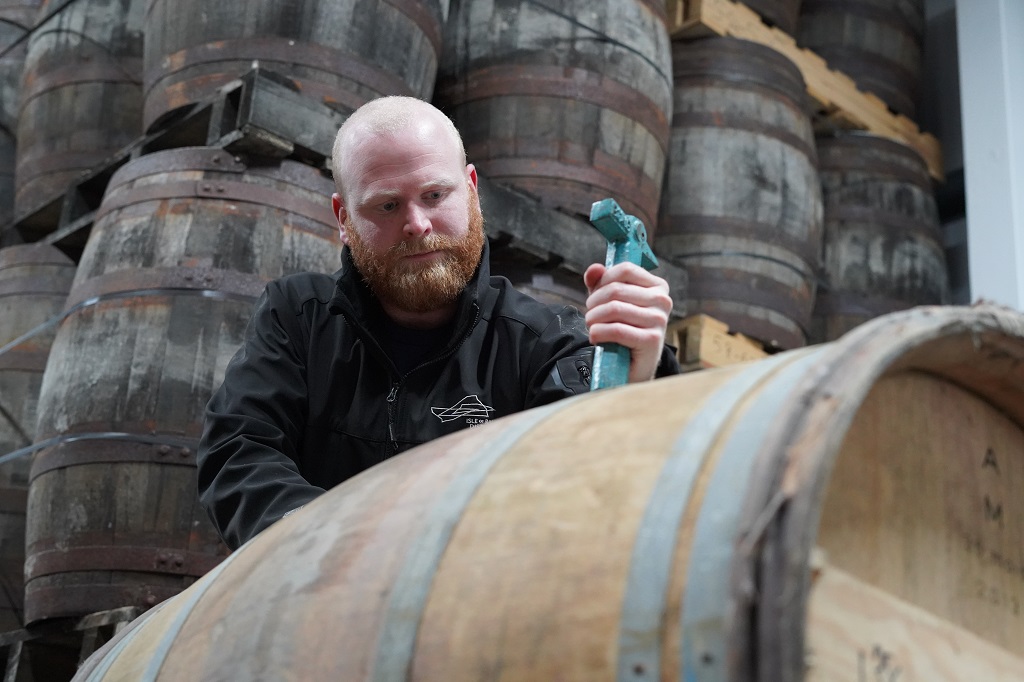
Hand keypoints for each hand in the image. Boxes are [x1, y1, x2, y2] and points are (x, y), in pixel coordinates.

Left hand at [584, 262, 672, 382]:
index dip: (603, 280)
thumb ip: (601, 282)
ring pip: (614, 309)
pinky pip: (617, 330)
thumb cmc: (624, 329)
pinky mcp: (652, 340)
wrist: (634, 367)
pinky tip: (595, 338)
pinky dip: (598, 333)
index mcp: (658, 286)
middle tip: (590, 315)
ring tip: (591, 326)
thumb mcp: (610, 302)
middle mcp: (663, 300)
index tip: (595, 296)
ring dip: (593, 319)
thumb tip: (594, 269)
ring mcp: (660, 320)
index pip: (625, 270)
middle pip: (616, 290)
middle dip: (594, 303)